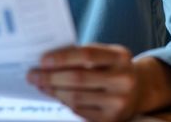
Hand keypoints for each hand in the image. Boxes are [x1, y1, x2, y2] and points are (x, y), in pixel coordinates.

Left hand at [26, 44, 170, 121]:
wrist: (138, 90)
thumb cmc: (110, 68)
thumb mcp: (104, 55)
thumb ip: (80, 55)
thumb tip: (45, 61)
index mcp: (120, 57)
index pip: (87, 55)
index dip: (62, 58)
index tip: (42, 60)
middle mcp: (124, 79)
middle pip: (78, 78)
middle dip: (50, 77)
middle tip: (32, 75)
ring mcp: (120, 102)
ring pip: (76, 97)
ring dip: (53, 91)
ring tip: (40, 84)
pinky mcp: (112, 119)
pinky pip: (80, 111)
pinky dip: (63, 102)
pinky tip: (55, 94)